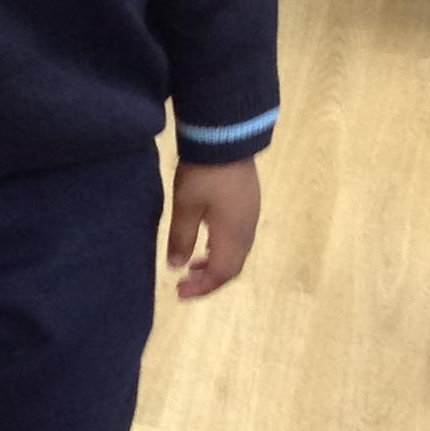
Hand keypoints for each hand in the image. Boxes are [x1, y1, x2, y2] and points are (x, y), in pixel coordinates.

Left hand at [166, 158, 260, 299]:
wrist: (226, 138)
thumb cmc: (203, 174)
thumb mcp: (185, 206)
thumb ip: (181, 237)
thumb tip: (177, 266)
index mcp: (232, 235)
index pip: (221, 273)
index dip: (202, 287)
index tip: (179, 293)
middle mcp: (247, 230)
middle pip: (233, 267)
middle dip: (210, 280)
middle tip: (186, 285)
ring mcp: (251, 216)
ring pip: (238, 253)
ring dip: (217, 265)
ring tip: (194, 267)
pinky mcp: (249, 205)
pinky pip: (239, 239)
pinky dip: (223, 250)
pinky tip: (207, 243)